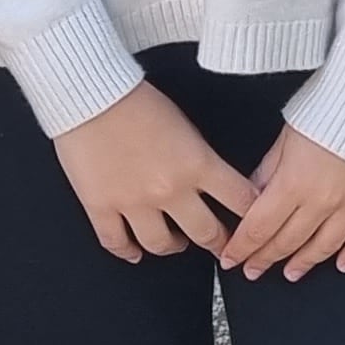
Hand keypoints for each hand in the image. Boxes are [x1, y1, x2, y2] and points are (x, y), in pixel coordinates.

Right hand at [51, 85, 255, 263]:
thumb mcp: (185, 124)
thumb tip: (212, 178)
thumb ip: (201, 156)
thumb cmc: (135, 99)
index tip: (253, 223)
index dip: (253, 216)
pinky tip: (134, 251)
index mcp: (197, 164)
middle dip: (219, 242)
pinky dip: (127, 251)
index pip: (241, 201)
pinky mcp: (101, 206)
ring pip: (161, 245)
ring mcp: (134, 202)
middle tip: (222, 245)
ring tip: (176, 242)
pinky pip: (116, 243)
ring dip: (173, 246)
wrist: (90, 94)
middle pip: (206, 233)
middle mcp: (169, 189)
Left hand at [221, 125, 344, 279]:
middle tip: (253, 270)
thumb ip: (268, 171)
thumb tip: (253, 194)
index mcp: (293, 184)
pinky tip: (342, 264)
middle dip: (266, 259)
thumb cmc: (329, 106)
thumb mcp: (285, 137)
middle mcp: (322, 201)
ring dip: (305, 263)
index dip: (243, 248)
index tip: (232, 258)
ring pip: (324, 246)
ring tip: (291, 272)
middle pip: (288, 241)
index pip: (260, 227)